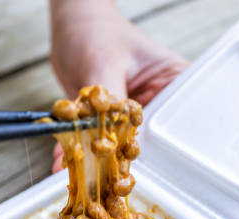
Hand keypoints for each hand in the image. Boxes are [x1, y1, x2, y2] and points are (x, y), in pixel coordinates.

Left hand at [49, 0, 187, 171]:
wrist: (71, 25)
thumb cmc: (95, 31)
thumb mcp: (103, 66)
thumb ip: (105, 106)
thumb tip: (102, 143)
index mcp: (174, 84)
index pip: (172, 124)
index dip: (154, 147)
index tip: (133, 161)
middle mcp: (159, 102)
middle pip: (148, 141)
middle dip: (122, 157)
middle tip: (102, 173)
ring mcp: (134, 114)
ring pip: (121, 146)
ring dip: (98, 158)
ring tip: (80, 169)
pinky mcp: (111, 122)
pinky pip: (98, 142)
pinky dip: (81, 151)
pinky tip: (65, 160)